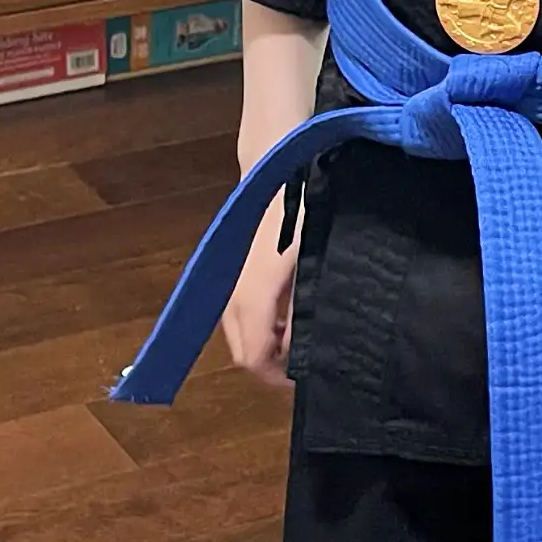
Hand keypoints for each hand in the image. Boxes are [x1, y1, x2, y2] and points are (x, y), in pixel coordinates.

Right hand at [222, 201, 298, 388]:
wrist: (274, 164)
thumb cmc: (301, 208)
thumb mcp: (312, 260)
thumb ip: (303, 309)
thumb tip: (298, 350)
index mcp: (251, 296)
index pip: (253, 358)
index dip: (279, 377)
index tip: (308, 377)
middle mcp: (233, 294)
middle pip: (243, 351)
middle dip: (272, 364)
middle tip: (307, 360)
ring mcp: (230, 281)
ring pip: (240, 332)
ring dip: (266, 342)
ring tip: (301, 335)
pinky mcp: (235, 269)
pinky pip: (241, 312)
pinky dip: (261, 323)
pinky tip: (288, 311)